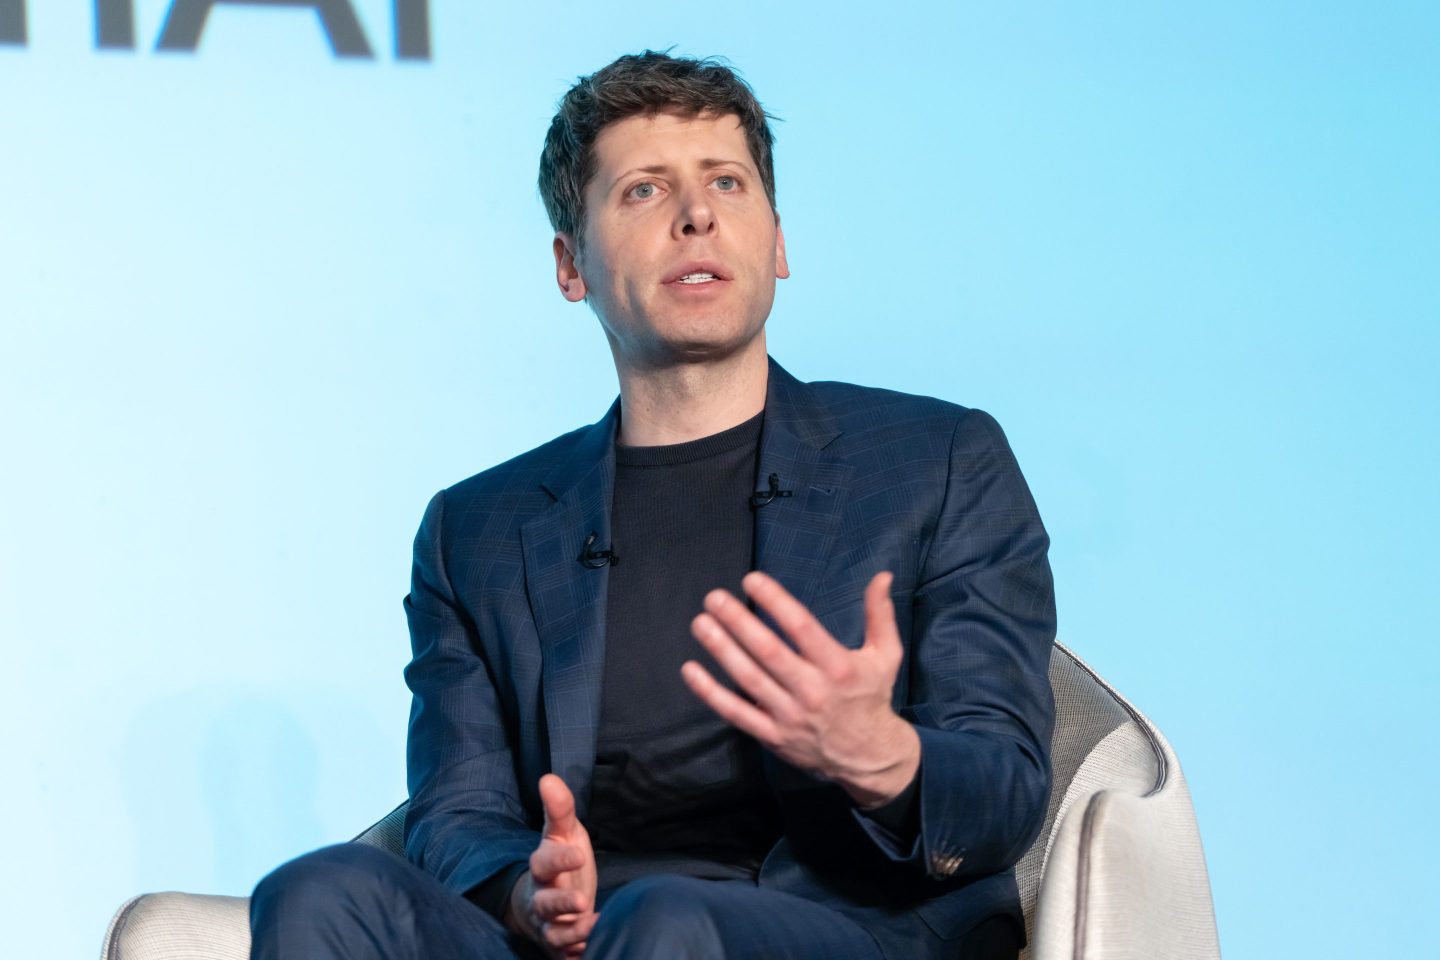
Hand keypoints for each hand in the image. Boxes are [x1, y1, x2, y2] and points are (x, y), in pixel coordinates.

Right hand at [505, 774, 598, 957]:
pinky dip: (575, 954)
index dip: (559, 859)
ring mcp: (549, 926)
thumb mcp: (563, 833)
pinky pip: (564, 956)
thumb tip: (548, 778)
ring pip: (554, 934)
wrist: (546, 902)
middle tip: (580, 901)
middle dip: (560, 904)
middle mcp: (542, 899)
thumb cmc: (560, 862)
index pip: (544, 863)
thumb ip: (559, 809)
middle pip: (545, 904)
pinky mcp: (559, 947)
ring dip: (572, 933)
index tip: (578, 854)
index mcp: (543, 868)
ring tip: (593, 927)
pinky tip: (591, 948)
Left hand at [683, 570, 920, 806]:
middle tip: (714, 597)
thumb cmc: (871, 697)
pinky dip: (711, 693)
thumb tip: (882, 576)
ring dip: (721, 649)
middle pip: (768, 651)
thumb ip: (880, 615)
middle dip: (738, 622)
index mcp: (839, 667)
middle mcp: (813, 691)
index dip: (775, 601)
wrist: (868, 757)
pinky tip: (690, 670)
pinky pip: (736, 713)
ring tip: (700, 623)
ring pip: (748, 679)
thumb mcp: (886, 655)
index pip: (801, 628)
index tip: (751, 579)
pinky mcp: (773, 736)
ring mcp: (790, 716)